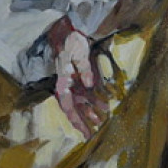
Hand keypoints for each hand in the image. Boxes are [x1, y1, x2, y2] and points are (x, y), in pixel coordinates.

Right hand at [49, 18, 107, 137]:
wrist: (69, 31)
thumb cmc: (72, 42)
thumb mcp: (78, 53)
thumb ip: (85, 68)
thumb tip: (89, 84)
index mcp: (62, 82)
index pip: (68, 106)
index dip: (76, 120)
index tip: (84, 130)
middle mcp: (66, 86)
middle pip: (73, 109)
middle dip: (82, 122)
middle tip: (90, 136)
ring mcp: (72, 83)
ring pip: (80, 103)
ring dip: (90, 113)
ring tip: (101, 123)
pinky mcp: (79, 79)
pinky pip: (86, 94)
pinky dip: (94, 101)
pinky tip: (104, 106)